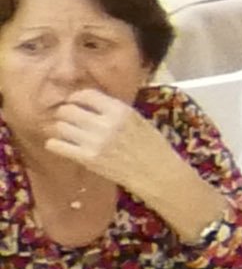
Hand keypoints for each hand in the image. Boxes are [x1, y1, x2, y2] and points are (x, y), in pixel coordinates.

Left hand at [36, 90, 206, 213]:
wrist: (159, 174)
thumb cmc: (153, 147)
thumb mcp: (139, 120)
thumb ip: (115, 111)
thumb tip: (91, 105)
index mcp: (120, 110)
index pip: (86, 95)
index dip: (76, 97)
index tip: (74, 102)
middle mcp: (105, 123)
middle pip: (68, 110)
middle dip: (65, 114)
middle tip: (68, 120)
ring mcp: (95, 142)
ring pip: (60, 127)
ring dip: (60, 129)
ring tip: (66, 134)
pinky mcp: (87, 159)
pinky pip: (57, 146)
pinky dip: (54, 144)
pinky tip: (59, 145)